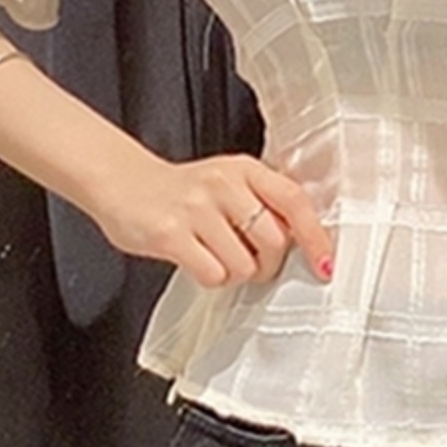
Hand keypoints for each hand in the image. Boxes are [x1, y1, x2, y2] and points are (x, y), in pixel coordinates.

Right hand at [93, 151, 334, 287]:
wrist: (122, 182)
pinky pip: (213, 274)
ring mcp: (196, 207)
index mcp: (245, 169)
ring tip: (214, 254)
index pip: (294, 201)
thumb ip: (263, 203)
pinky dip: (210, 277)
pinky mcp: (170, 233)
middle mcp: (223, 184)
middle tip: (248, 260)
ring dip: (234, 272)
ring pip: (244, 265)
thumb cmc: (183, 191)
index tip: (324, 264)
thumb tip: (302, 242)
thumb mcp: (229, 182)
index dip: (315, 236)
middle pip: (274, 243)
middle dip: (266, 264)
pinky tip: (196, 260)